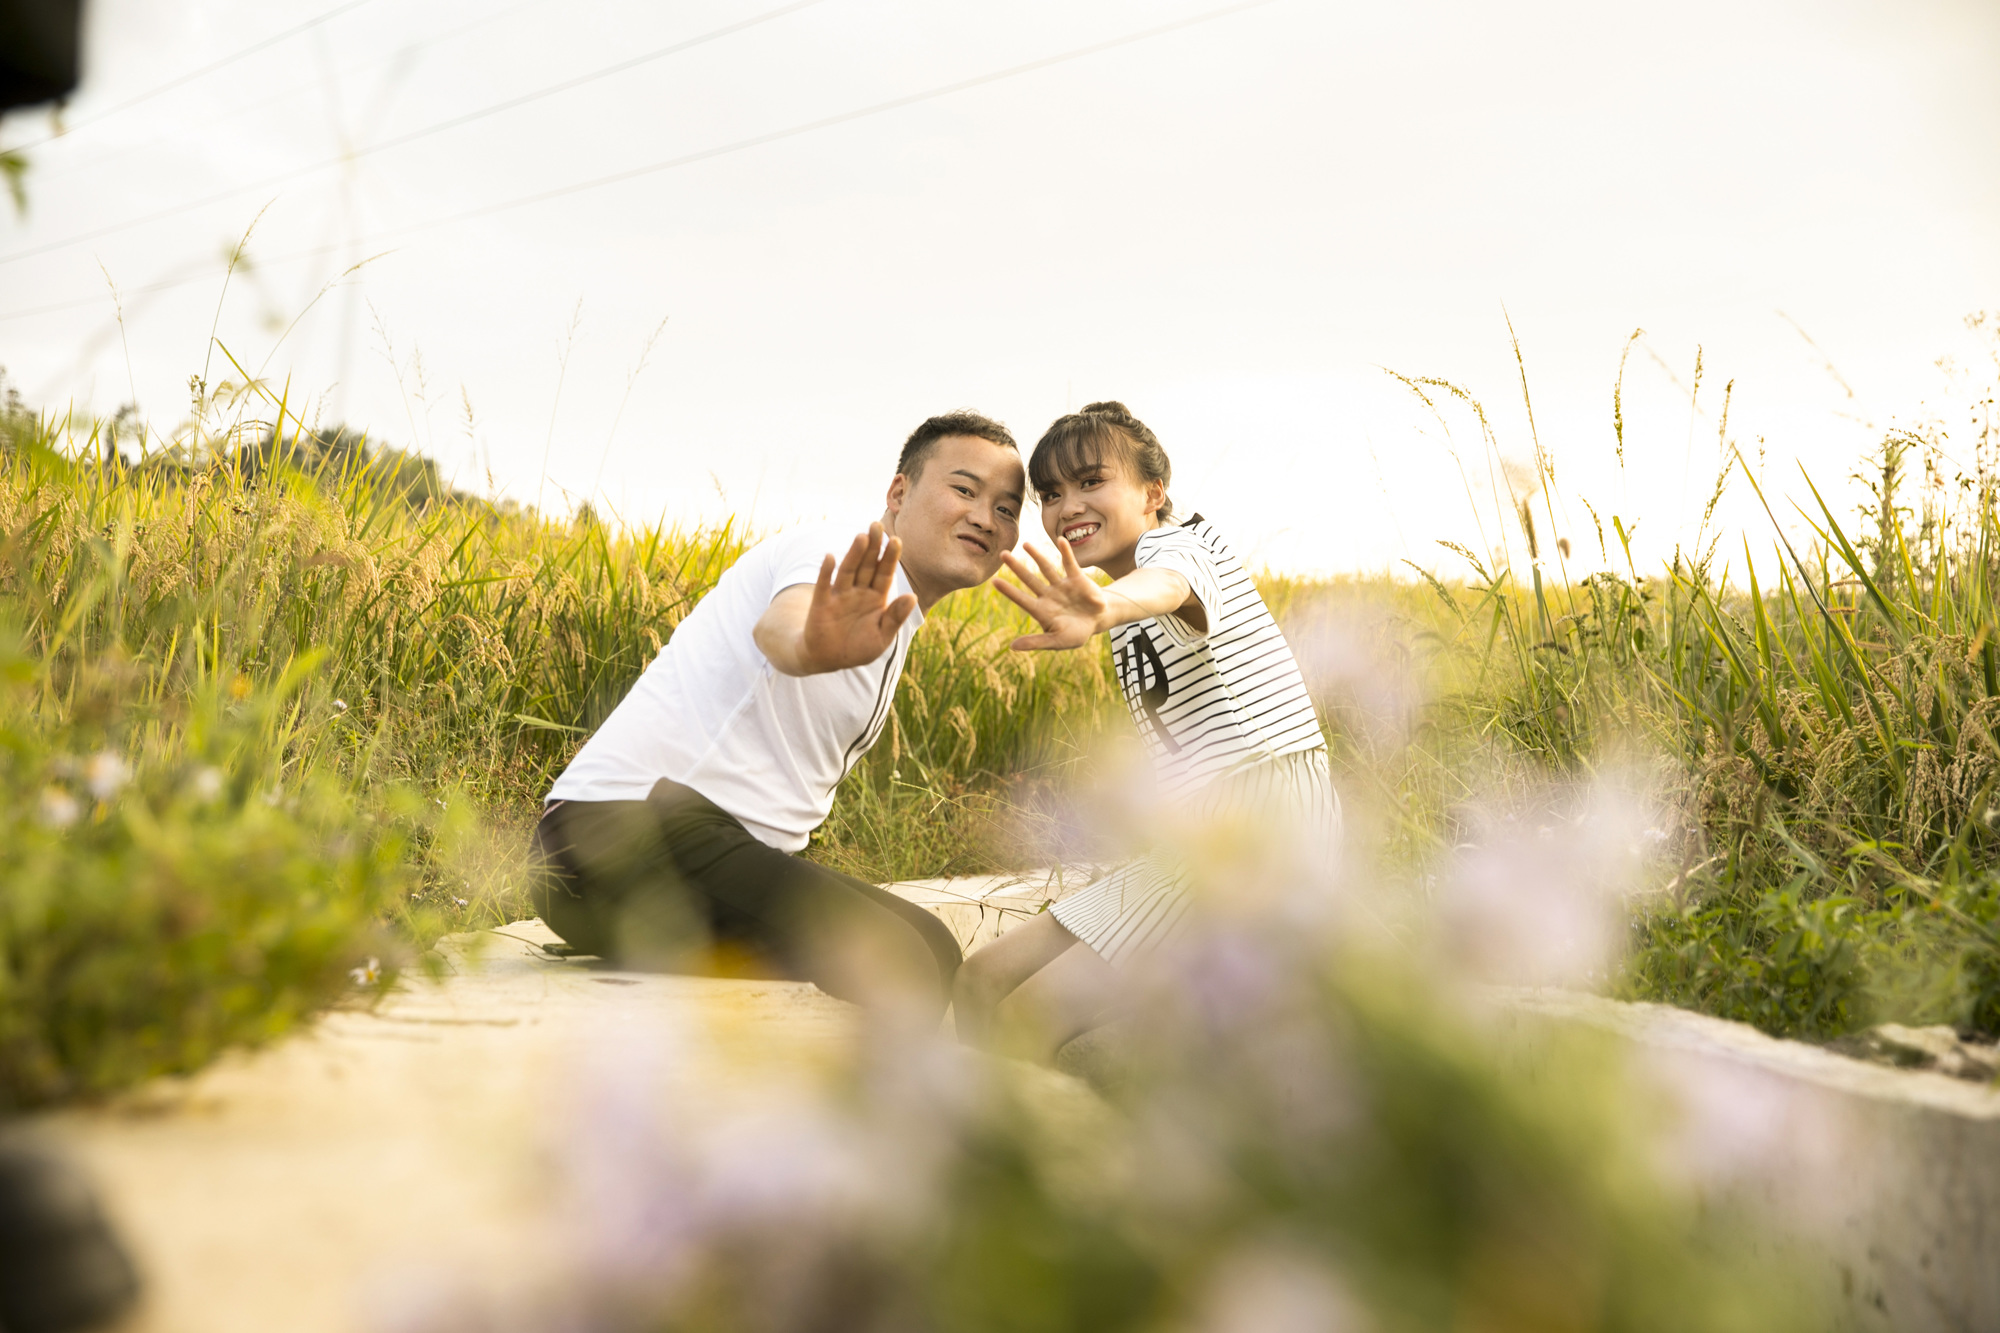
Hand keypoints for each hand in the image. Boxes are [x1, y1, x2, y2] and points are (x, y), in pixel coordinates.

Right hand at [798, 523, 919, 671]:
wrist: (828, 659)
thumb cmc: (858, 647)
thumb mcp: (882, 636)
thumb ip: (895, 617)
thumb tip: (913, 597)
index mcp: (876, 598)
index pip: (884, 573)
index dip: (890, 557)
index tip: (896, 540)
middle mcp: (858, 592)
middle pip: (867, 566)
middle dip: (873, 547)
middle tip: (877, 525)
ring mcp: (839, 596)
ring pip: (848, 571)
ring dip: (854, 554)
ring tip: (862, 537)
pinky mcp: (821, 604)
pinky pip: (824, 586)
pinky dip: (826, 572)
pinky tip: (830, 557)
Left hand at [994, 539, 1108, 650]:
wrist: (1098, 621)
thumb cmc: (1076, 634)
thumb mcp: (1057, 641)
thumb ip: (1036, 642)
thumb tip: (1012, 647)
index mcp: (1042, 611)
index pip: (1022, 599)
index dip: (1009, 591)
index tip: (994, 580)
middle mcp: (1049, 595)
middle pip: (1030, 579)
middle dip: (1017, 568)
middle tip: (1003, 554)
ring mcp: (1062, 585)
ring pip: (1047, 568)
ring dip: (1037, 556)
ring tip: (1025, 544)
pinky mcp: (1077, 578)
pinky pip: (1070, 563)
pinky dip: (1066, 552)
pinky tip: (1060, 540)